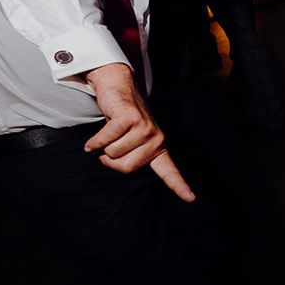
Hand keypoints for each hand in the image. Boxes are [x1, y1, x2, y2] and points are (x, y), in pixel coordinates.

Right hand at [82, 63, 194, 200]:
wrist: (118, 85)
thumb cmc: (122, 117)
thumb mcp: (131, 138)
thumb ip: (130, 155)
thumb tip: (112, 163)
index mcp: (158, 146)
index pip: (169, 171)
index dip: (179, 186)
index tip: (191, 199)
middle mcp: (155, 138)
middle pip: (126, 167)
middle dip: (110, 160)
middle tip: (110, 146)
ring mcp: (145, 127)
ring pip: (114, 153)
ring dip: (103, 146)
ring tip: (108, 134)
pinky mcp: (130, 118)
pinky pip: (106, 140)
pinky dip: (95, 141)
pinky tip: (93, 140)